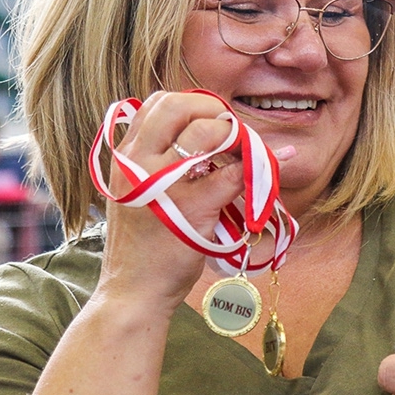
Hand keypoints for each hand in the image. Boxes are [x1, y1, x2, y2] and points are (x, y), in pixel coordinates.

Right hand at [96, 91, 293, 313]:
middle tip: (232, 130)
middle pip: (177, 106)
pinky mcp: (192, 207)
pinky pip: (232, 175)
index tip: (213, 120)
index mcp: (125, 156)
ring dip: (236, 137)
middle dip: (213, 110)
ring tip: (247, 154)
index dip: (192, 104)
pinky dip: (256, 170)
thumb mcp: (135, 194)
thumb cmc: (141, 245)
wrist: (133, 291)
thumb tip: (204, 139)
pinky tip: (270, 172)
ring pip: (206, 133)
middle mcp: (138, 162)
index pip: (156, 103)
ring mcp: (162, 183)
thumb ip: (156, 164)